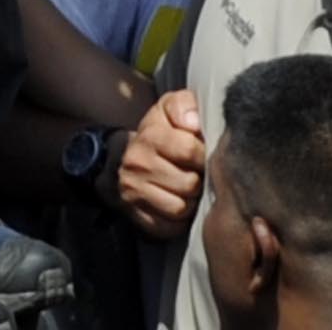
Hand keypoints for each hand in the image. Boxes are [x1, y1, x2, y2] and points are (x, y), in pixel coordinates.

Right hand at [116, 89, 204, 238]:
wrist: (126, 155)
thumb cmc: (161, 130)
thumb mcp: (171, 107)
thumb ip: (186, 105)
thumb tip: (194, 123)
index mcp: (150, 135)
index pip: (189, 151)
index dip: (204, 154)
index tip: (205, 154)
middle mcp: (137, 164)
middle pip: (188, 184)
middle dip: (201, 180)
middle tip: (201, 174)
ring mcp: (134, 191)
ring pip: (180, 209)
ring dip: (192, 202)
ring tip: (192, 189)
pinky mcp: (135, 214)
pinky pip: (168, 227)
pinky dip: (180, 220)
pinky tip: (181, 204)